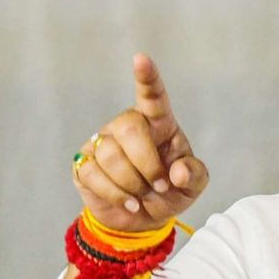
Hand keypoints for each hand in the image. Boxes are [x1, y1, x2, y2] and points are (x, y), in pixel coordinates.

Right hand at [71, 53, 207, 231]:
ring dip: (132, 184)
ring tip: (143, 195)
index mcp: (159, 123)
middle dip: (147, 164)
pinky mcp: (84, 163)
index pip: (152, 95)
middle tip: (160, 185)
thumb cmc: (170, 191)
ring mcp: (102, 142)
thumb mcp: (193, 185)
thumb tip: (178, 172)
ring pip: (111, 156)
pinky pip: (93, 174)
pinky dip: (115, 194)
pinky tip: (128, 202)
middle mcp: (128, 126)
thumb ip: (194, 175)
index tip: (141, 58)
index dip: (147, 77)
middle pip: (130, 130)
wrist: (143, 219)